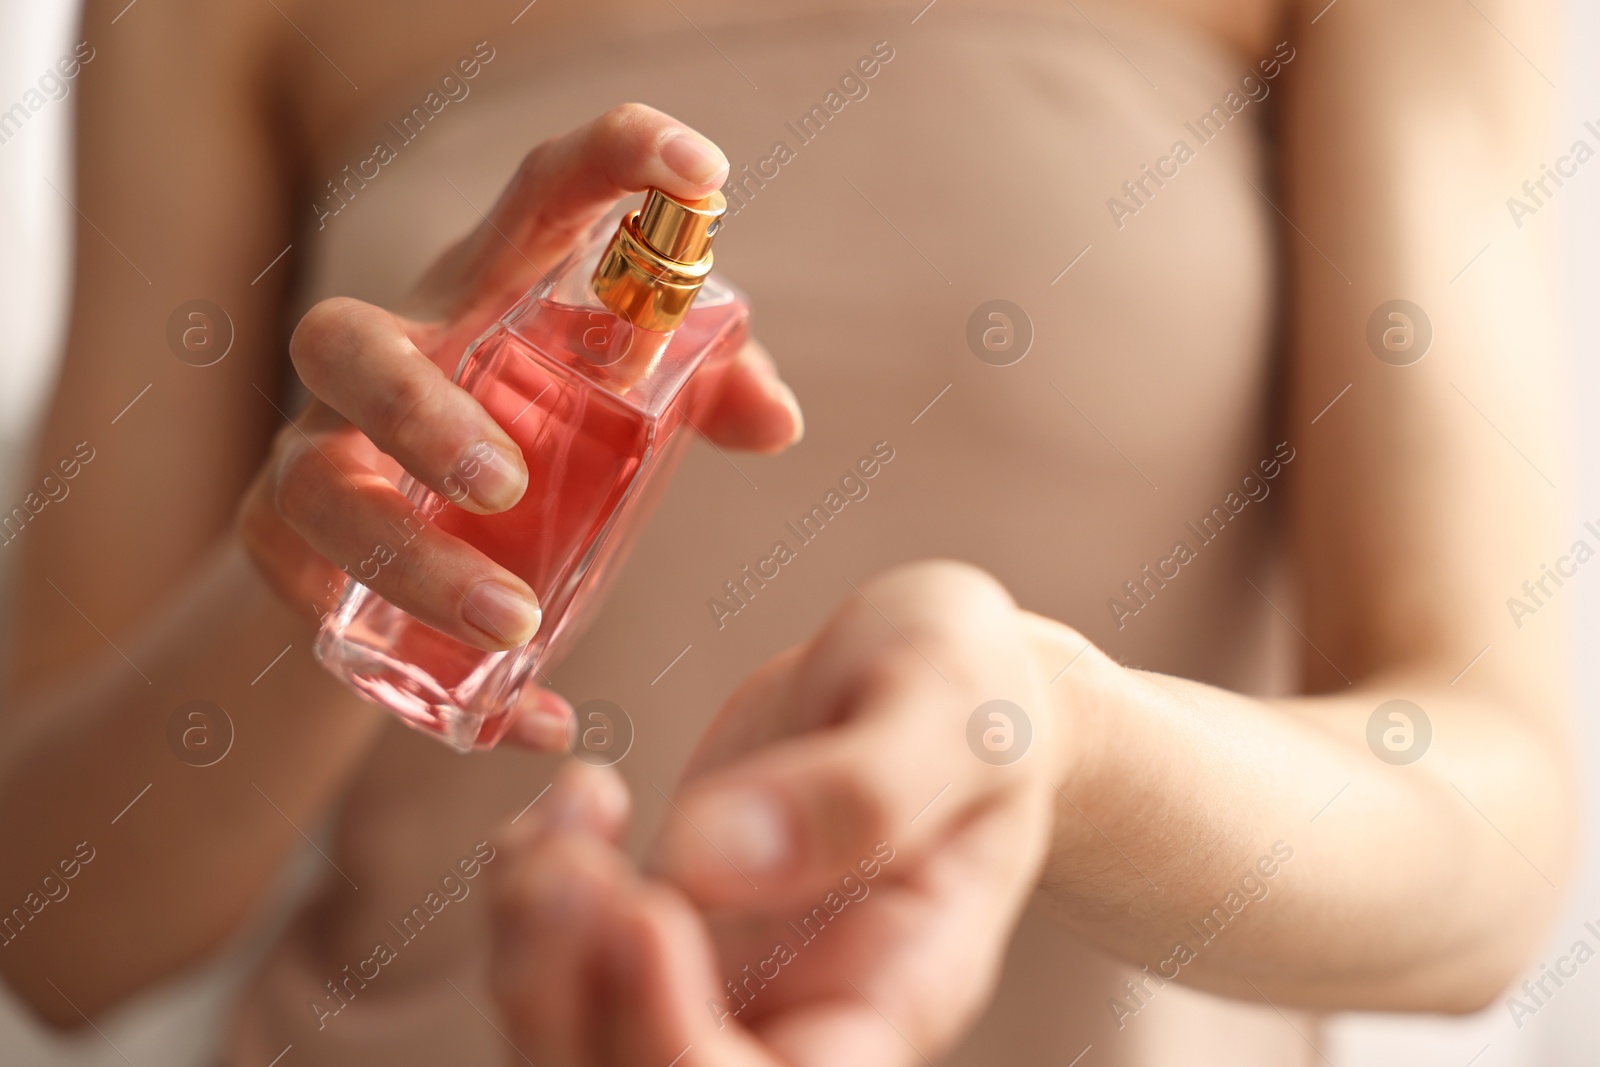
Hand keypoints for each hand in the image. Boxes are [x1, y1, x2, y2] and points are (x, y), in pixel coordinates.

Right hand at [236, 103, 802, 747]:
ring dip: (410, 564)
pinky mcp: (282, 552)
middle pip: (351, 344)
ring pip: (315, 495)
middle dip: (419, 412)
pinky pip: (321, 614)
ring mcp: (316, 456)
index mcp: (484, 295)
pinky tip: (532, 718)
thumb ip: (705, 394)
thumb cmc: (527, 440)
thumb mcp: (619, 408)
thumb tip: (779, 421)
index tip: (705, 172)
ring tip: (515, 626)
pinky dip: (421, 673)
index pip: (540, 193)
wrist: (391, 545)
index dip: (618, 156)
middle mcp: (385, 360)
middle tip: (502, 483)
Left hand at [487, 562, 1068, 1063]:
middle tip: (568, 860)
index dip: (673, 1041)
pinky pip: (558, 959)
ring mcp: (725, 976)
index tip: (648, 908)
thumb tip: (705, 858)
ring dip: (529, 947)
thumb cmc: (977, 695)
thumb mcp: (953, 710)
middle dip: (562, 1000)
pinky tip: (577, 802)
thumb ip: (859, 789)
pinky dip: (527, 892)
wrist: (952, 679)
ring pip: (575, 1041)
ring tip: (576, 810)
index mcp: (898, 990)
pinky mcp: (669, 924)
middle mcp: (801, 1014)